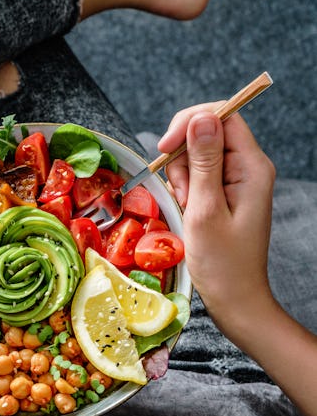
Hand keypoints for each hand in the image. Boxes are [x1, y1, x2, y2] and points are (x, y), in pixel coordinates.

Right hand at [160, 107, 316, 415]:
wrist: (234, 299)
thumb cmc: (221, 262)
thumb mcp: (205, 209)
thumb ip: (203, 161)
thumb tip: (201, 117)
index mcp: (251, 167)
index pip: (222, 117)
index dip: (190, 123)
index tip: (164, 148)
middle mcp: (246, 168)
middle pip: (205, 134)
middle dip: (182, 158)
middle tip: (183, 193)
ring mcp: (234, 181)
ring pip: (195, 156)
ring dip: (180, 177)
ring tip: (186, 207)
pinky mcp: (223, 193)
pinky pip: (195, 176)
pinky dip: (183, 190)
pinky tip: (186, 210)